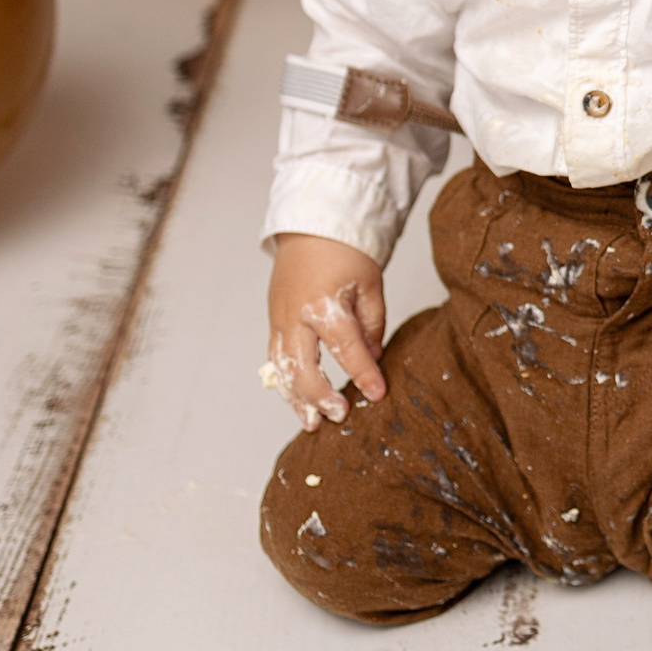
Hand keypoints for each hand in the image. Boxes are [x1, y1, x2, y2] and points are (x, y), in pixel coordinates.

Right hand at [266, 233, 387, 430]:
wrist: (311, 227)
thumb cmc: (345, 251)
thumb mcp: (370, 284)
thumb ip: (372, 324)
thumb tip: (372, 358)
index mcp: (323, 303)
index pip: (346, 348)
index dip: (363, 374)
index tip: (377, 394)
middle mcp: (294, 315)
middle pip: (303, 367)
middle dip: (321, 396)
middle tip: (341, 415)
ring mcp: (279, 319)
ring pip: (282, 369)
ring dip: (296, 399)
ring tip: (312, 423)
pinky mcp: (274, 321)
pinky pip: (276, 359)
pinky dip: (286, 383)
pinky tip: (297, 401)